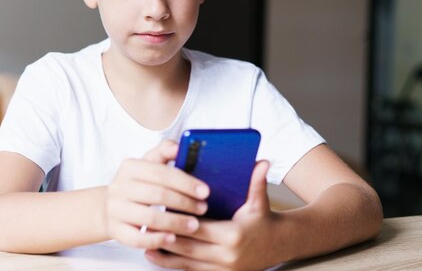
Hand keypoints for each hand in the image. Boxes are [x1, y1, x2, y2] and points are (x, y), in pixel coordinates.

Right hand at [104, 140, 210, 249]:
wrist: (109, 206)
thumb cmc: (137, 184)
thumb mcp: (147, 164)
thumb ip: (164, 152)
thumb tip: (179, 146)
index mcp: (130, 167)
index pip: (162, 173)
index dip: (186, 183)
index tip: (205, 191)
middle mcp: (120, 187)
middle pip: (158, 195)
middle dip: (185, 203)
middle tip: (203, 208)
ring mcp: (116, 210)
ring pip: (150, 218)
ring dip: (176, 223)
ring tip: (194, 225)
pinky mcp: (116, 231)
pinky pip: (138, 239)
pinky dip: (157, 240)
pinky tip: (173, 238)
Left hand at [145, 160, 282, 270]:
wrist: (277, 247)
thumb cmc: (263, 221)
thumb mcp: (259, 202)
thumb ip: (257, 182)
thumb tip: (262, 161)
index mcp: (233, 235)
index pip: (198, 227)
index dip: (178, 220)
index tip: (160, 211)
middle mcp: (226, 256)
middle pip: (188, 246)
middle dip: (165, 237)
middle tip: (145, 225)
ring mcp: (222, 269)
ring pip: (186, 262)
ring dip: (165, 254)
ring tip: (145, 242)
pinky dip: (173, 264)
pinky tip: (158, 256)